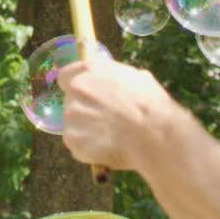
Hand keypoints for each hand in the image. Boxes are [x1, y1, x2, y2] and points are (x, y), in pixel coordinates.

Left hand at [58, 58, 178, 172]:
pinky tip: (105, 149)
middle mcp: (77, 88)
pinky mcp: (72, 138)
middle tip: (104, 121)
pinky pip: (76, 144)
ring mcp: (72, 114)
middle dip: (84, 110)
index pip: (66, 76)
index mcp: (91, 70)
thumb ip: (117, 78)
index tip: (85, 98)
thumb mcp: (138, 78)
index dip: (75, 88)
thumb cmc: (151, 104)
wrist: (153, 134)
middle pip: (70, 101)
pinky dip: (87, 148)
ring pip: (73, 124)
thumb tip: (115, 83)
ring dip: (85, 130)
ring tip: (109, 137)